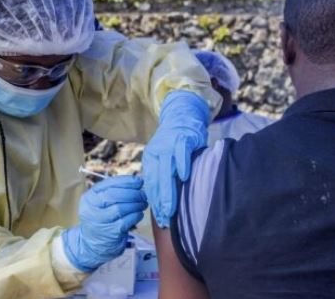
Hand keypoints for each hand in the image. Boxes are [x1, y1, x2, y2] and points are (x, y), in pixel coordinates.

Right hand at [62, 175, 146, 271]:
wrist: (92, 245)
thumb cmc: (101, 220)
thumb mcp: (101, 204)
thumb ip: (114, 192)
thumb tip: (137, 182)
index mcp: (90, 197)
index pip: (108, 184)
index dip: (126, 181)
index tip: (139, 181)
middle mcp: (91, 209)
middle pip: (114, 195)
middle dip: (133, 193)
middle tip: (143, 194)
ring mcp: (100, 222)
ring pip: (121, 208)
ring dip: (136, 204)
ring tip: (143, 204)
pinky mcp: (110, 233)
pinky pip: (126, 221)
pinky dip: (136, 216)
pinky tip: (139, 214)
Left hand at [142, 91, 209, 227]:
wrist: (181, 115)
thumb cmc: (175, 143)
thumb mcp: (165, 159)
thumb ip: (164, 176)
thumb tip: (165, 202)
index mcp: (150, 160)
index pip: (150, 185)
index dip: (154, 202)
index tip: (160, 219)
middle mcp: (157, 153)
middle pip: (156, 180)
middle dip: (160, 201)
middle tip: (164, 218)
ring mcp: (169, 145)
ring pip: (167, 170)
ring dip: (169, 190)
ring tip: (171, 207)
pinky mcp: (182, 138)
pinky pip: (181, 153)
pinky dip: (182, 165)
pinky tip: (184, 177)